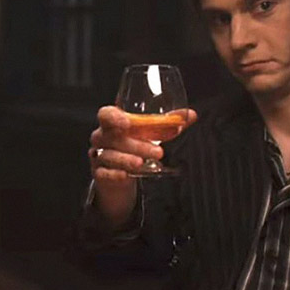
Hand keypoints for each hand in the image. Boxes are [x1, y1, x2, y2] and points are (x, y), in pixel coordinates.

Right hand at [88, 106, 196, 226]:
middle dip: (136, 144)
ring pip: (109, 155)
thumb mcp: (149, 134)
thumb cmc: (133, 145)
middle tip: (158, 151)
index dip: (114, 117)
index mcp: (112, 122)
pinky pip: (104, 173)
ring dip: (127, 159)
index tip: (128, 123)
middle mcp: (102, 137)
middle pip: (113, 137)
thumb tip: (190, 115)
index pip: (106, 114)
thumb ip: (168, 124)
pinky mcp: (100, 173)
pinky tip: (126, 175)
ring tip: (142, 163)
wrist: (119, 172)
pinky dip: (114, 174)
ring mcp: (99, 155)